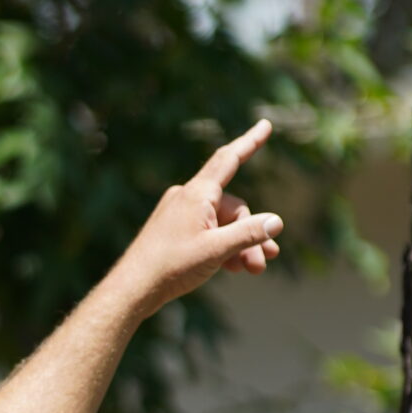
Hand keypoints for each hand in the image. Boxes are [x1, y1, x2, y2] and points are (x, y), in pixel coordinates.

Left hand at [112, 119, 283, 319]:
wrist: (134, 287)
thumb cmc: (172, 266)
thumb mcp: (217, 250)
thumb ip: (249, 234)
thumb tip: (277, 222)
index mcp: (197, 194)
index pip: (229, 159)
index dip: (250, 142)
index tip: (265, 125)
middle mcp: (188, 197)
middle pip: (234, 208)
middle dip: (251, 235)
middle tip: (262, 265)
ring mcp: (180, 213)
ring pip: (222, 224)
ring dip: (240, 245)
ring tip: (252, 270)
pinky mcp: (176, 230)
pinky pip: (208, 231)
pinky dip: (222, 247)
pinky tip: (232, 268)